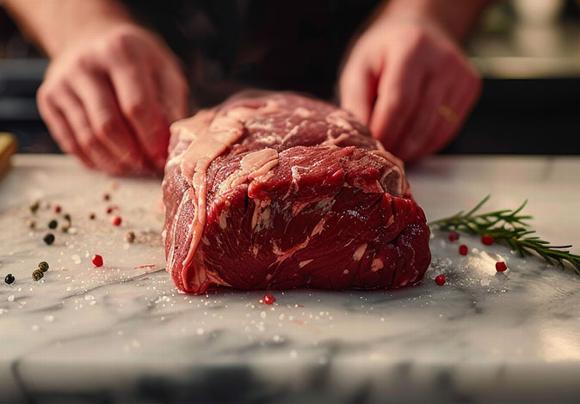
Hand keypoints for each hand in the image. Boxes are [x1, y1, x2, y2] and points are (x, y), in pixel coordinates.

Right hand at [37, 23, 188, 174]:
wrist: (92, 38)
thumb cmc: (137, 60)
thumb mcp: (164, 69)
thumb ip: (172, 103)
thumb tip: (174, 142)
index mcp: (120, 52)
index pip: (136, 107)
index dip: (151, 139)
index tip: (164, 157)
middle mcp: (86, 64)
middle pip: (108, 126)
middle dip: (132, 155)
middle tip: (148, 168)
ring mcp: (62, 82)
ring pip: (87, 138)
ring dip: (114, 163)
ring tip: (133, 168)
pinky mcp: (47, 98)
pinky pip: (70, 142)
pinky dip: (93, 160)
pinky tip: (111, 163)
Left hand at [339, 17, 480, 161]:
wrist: (418, 30)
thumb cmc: (384, 53)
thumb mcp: (359, 69)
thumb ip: (355, 103)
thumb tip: (359, 138)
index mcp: (411, 49)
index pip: (399, 101)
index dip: (384, 131)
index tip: (371, 148)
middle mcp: (442, 60)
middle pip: (419, 119)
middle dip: (397, 144)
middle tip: (380, 156)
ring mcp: (461, 74)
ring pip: (437, 129)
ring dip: (413, 149)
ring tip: (394, 151)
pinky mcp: (471, 88)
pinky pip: (448, 129)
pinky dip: (428, 144)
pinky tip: (412, 143)